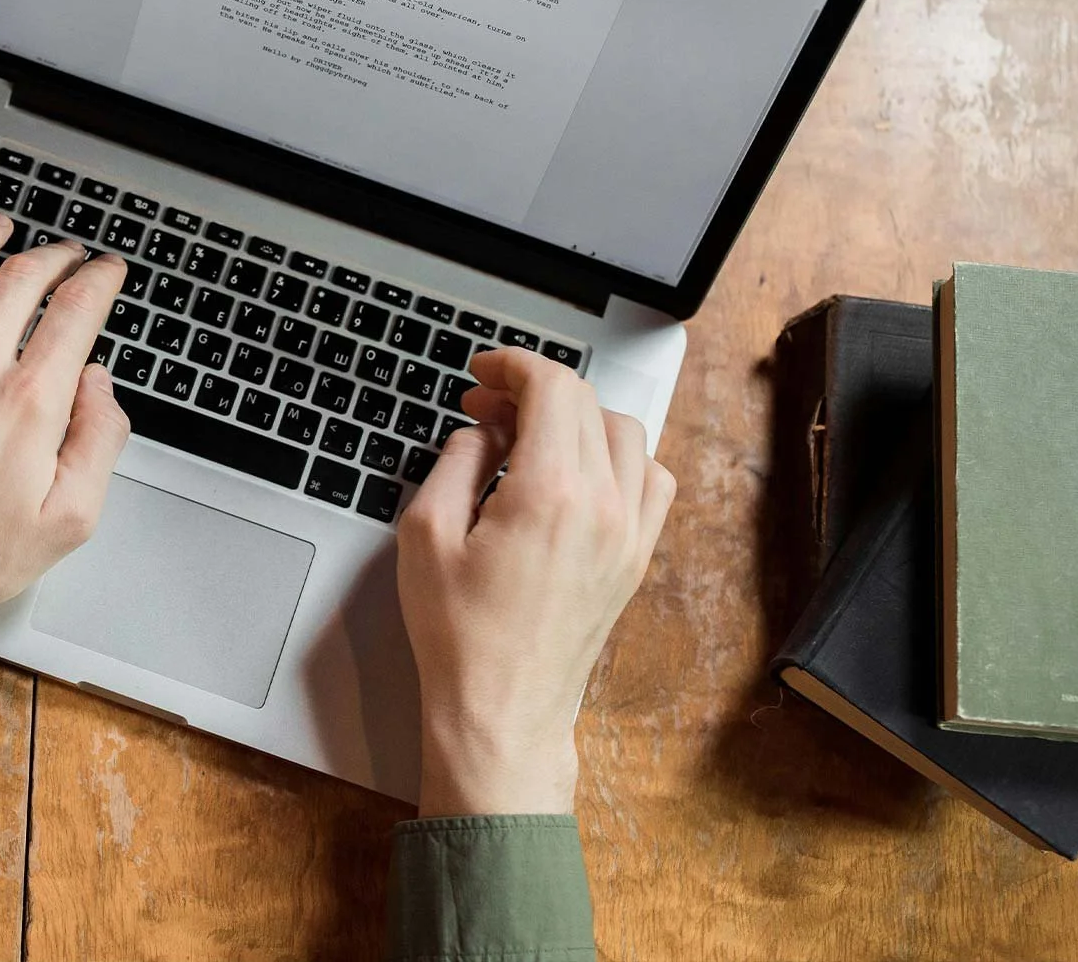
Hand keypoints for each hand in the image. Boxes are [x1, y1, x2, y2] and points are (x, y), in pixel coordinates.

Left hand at [0, 209, 130, 657]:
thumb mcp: (70, 519)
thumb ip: (100, 443)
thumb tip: (100, 386)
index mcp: (29, 403)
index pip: (76, 311)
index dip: (100, 280)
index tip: (106, 273)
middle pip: (21, 278)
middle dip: (54, 256)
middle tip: (66, 256)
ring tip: (2, 228)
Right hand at [396, 348, 674, 816]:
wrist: (503, 712)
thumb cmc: (460, 637)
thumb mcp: (427, 534)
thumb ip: (456, 462)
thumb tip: (481, 430)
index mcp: (550, 494)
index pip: (552, 389)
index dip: (513, 365)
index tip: (483, 373)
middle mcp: (603, 506)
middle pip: (587, 404)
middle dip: (533, 390)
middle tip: (485, 407)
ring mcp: (629, 533)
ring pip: (625, 434)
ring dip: (577, 419)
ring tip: (528, 437)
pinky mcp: (637, 558)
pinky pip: (650, 480)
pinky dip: (618, 458)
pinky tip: (576, 472)